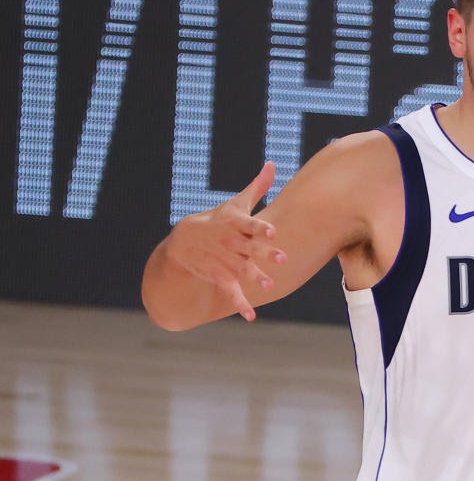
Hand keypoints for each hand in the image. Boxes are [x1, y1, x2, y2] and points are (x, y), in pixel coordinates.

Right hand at [164, 162, 286, 320]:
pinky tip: (251, 316)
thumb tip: (273, 164)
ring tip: (269, 286)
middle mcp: (230, 243)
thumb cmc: (218, 220)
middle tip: (282, 258)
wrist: (184, 242)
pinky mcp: (218, 276)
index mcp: (235, 224)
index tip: (273, 231)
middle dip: (264, 253)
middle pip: (249, 248)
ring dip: (254, 278)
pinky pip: (230, 291)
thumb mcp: (235, 203)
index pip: (249, 224)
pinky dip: (240, 304)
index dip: (260, 228)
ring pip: (241, 270)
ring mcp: (223, 260)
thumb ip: (257, 187)